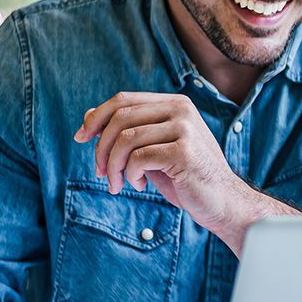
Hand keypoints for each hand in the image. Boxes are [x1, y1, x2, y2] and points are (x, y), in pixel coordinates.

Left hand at [73, 92, 297, 254]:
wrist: (221, 202)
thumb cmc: (185, 177)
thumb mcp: (153, 149)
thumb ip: (128, 131)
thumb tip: (89, 115)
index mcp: (174, 103)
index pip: (123, 100)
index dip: (96, 117)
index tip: (81, 137)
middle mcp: (181, 110)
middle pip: (120, 117)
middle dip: (101, 147)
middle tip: (100, 172)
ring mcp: (185, 129)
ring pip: (126, 139)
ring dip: (113, 166)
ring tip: (118, 183)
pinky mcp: (184, 152)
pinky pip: (139, 158)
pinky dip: (130, 175)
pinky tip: (139, 185)